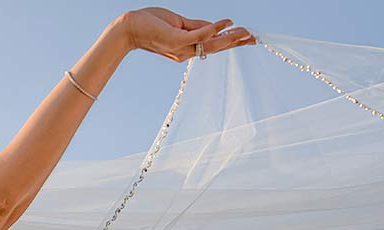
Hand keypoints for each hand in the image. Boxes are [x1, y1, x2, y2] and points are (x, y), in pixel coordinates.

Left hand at [120, 8, 254, 61]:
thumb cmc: (150, 23)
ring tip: (245, 33)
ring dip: (230, 38)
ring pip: (211, 44)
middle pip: (216, 48)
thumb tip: (215, 26)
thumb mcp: (177, 24)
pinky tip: (225, 24)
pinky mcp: (175, 40)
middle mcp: (185, 53)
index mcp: (186, 49)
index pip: (212, 45)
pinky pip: (198, 35)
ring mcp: (181, 48)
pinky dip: (213, 29)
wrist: (129, 28)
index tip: (247, 38)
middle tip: (254, 39)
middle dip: (236, 42)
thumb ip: (195, 26)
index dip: (230, 41)